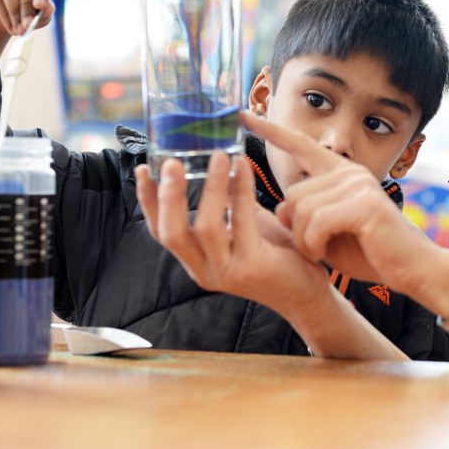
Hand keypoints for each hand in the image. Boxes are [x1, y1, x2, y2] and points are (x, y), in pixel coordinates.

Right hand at [0, 0, 55, 36]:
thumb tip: (48, 8)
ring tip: (19, 29)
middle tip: (29, 24)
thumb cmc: (27, 13)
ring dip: (15, 11)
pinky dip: (4, 15)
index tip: (41, 6)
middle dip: (27, 6)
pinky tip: (10, 26)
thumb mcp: (40, 16)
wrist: (1, 19)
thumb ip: (46, 12)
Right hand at [134, 153, 332, 314]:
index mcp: (196, 260)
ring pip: (205, 227)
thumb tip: (215, 160)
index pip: (160, 231)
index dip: (148, 202)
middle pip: (171, 233)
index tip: (141, 170)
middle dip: (167, 196)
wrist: (307, 293)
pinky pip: (242, 221)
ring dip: (210, 188)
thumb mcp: (244, 227)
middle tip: (171, 161)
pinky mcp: (253, 268)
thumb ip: (227, 203)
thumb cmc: (276, 255)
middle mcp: (204, 271)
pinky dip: (241, 191)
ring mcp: (227, 272)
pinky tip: (244, 167)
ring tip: (218, 155)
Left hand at [242, 111, 435, 294]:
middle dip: (295, 228)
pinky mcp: (364, 205)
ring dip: (304, 240)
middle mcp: (350, 172)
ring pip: (302, 209)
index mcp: (341, 173)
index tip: (244, 115)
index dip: (272, 131)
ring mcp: (358, 185)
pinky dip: (314, 244)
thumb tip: (279, 208)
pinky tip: (326, 253)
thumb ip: (303, 218)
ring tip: (320, 253)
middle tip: (312, 249)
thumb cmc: (371, 253)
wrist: (411, 269)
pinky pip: (317, 222)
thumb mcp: (326, 235)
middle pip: (293, 193)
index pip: (302, 145)